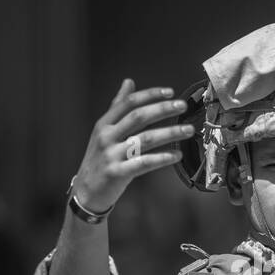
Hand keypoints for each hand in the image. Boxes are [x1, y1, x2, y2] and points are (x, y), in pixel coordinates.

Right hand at [71, 79, 194, 212]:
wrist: (85, 192)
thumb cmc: (99, 160)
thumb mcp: (103, 131)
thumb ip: (117, 107)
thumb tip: (128, 82)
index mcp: (104, 124)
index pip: (128, 103)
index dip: (150, 95)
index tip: (170, 92)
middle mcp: (106, 136)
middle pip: (138, 117)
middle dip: (163, 109)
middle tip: (183, 106)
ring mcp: (111, 155)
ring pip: (145, 139)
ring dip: (170, 133)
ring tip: (188, 131)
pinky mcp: (117, 173)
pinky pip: (144, 163)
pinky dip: (162, 158)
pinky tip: (177, 155)